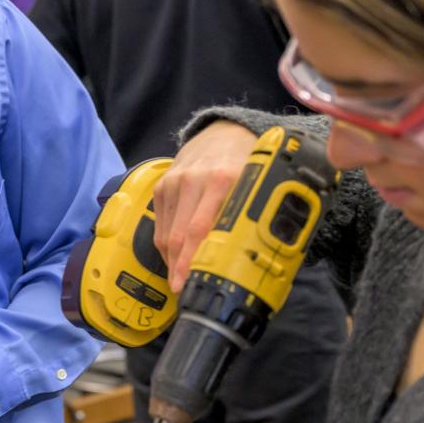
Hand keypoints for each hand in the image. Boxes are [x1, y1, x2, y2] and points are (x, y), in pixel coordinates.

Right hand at [152, 120, 257, 292]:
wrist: (224, 132)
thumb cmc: (247, 162)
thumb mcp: (260, 185)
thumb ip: (261, 215)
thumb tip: (263, 258)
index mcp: (224, 180)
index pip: (202, 230)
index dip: (195, 262)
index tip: (192, 284)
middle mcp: (195, 180)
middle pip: (180, 237)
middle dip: (180, 270)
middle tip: (184, 290)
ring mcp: (175, 182)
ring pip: (166, 235)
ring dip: (172, 262)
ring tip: (181, 279)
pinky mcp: (162, 185)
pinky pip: (160, 225)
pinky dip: (166, 246)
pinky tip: (176, 257)